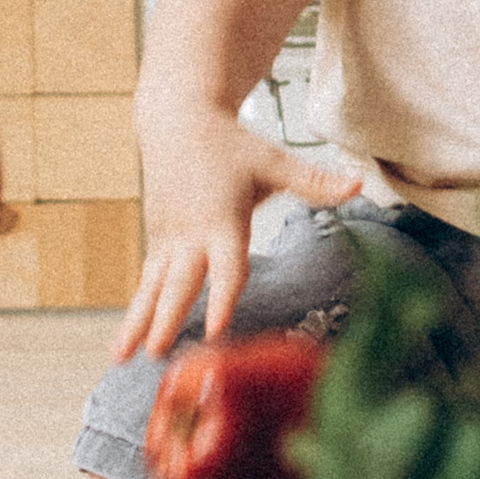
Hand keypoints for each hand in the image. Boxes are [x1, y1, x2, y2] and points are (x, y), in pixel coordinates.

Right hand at [112, 104, 360, 363]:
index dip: (223, 298)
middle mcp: (192, 233)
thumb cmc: (232, 144)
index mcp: (224, 218)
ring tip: (121, 358)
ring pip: (153, 287)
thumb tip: (358, 185)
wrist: (178, 119)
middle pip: (181, 283)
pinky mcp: (156, 238)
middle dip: (169, 320)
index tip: (215, 330)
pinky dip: (136, 309)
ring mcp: (169, 237)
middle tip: (159, 355)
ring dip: (138, 323)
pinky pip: (147, 280)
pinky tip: (126, 341)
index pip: (227, 267)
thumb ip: (313, 181)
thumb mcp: (273, 160)